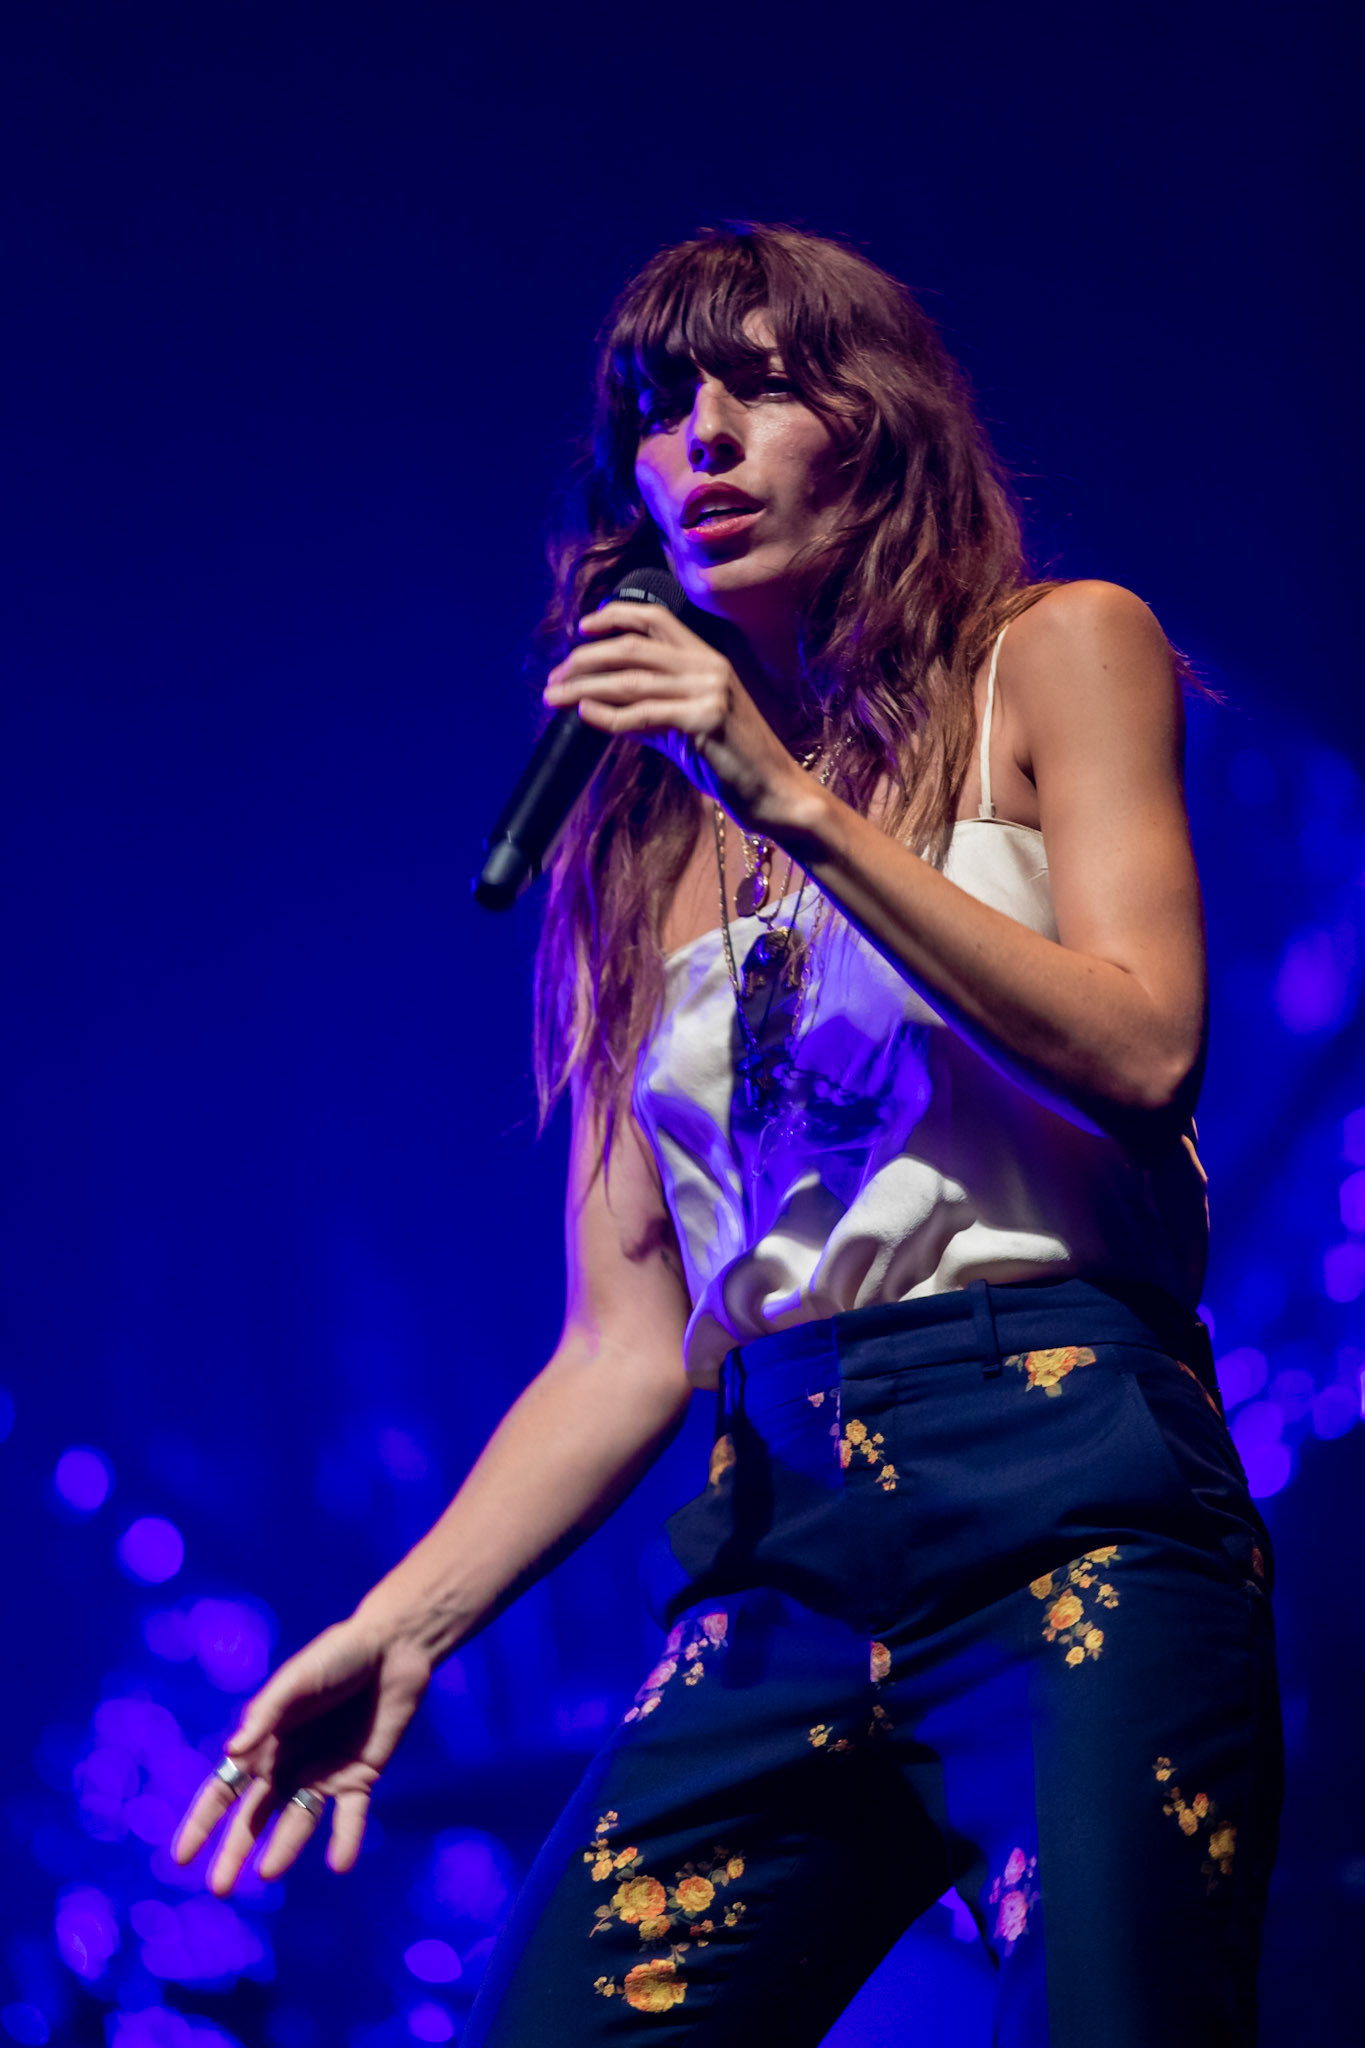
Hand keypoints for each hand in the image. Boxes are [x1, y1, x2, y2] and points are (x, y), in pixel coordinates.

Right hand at [171, 1614, 431, 1894]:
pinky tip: (339, 1862)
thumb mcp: (298, 1679)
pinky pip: (350, 1816)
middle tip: (219, 1888)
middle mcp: (288, 1764)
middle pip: (255, 1817)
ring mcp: (323, 1774)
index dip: (202, 1823)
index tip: (181, 1858)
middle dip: (235, 1851)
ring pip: (298, 1821)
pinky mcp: (360, 1777)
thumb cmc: (337, 1656)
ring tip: (268, 1872)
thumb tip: (232, 1750)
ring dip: (284, 1848)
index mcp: (264, 1741)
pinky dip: (345, 1839)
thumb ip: (267, 1713)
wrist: (393, 1648)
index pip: (224, 1789)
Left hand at [543, 602, 813, 835]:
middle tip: (554, 677)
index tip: (582, 628)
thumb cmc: (732, 763)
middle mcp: (709, 667)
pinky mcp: (706, 720)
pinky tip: (584, 715)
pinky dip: (608, 715)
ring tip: (553, 697)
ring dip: (584, 688)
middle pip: (633, 647)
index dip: (614, 616)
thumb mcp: (685, 729)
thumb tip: (597, 706)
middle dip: (585, 660)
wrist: (774, 793)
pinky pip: (644, 714)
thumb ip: (647, 713)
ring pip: (631, 680)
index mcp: (707, 660)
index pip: (656, 618)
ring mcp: (709, 691)